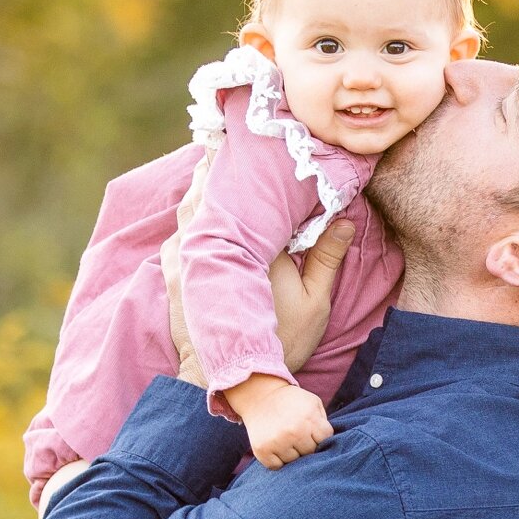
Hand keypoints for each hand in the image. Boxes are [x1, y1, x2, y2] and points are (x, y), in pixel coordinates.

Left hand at [160, 149, 356, 380]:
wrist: (234, 379)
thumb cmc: (281, 341)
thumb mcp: (316, 301)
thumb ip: (328, 257)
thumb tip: (346, 217)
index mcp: (251, 243)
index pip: (244, 191)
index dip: (244, 163)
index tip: (250, 139)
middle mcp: (213, 242)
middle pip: (210, 190)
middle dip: (218, 165)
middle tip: (228, 139)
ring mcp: (187, 256)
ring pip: (189, 208)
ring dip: (201, 186)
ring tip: (211, 162)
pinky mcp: (173, 272)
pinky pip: (176, 231)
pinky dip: (186, 215)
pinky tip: (194, 206)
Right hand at [228, 374, 333, 469]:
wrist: (260, 397)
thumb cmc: (291, 401)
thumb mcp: (313, 403)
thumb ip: (324, 422)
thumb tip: (332, 444)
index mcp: (308, 418)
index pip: (325, 440)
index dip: (320, 437)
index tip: (312, 432)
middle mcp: (293, 431)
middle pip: (311, 452)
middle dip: (307, 445)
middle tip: (298, 435)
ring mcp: (277, 442)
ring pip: (295, 461)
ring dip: (293, 453)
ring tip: (286, 439)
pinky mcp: (262, 450)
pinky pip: (277, 466)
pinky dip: (278, 460)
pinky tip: (276, 447)